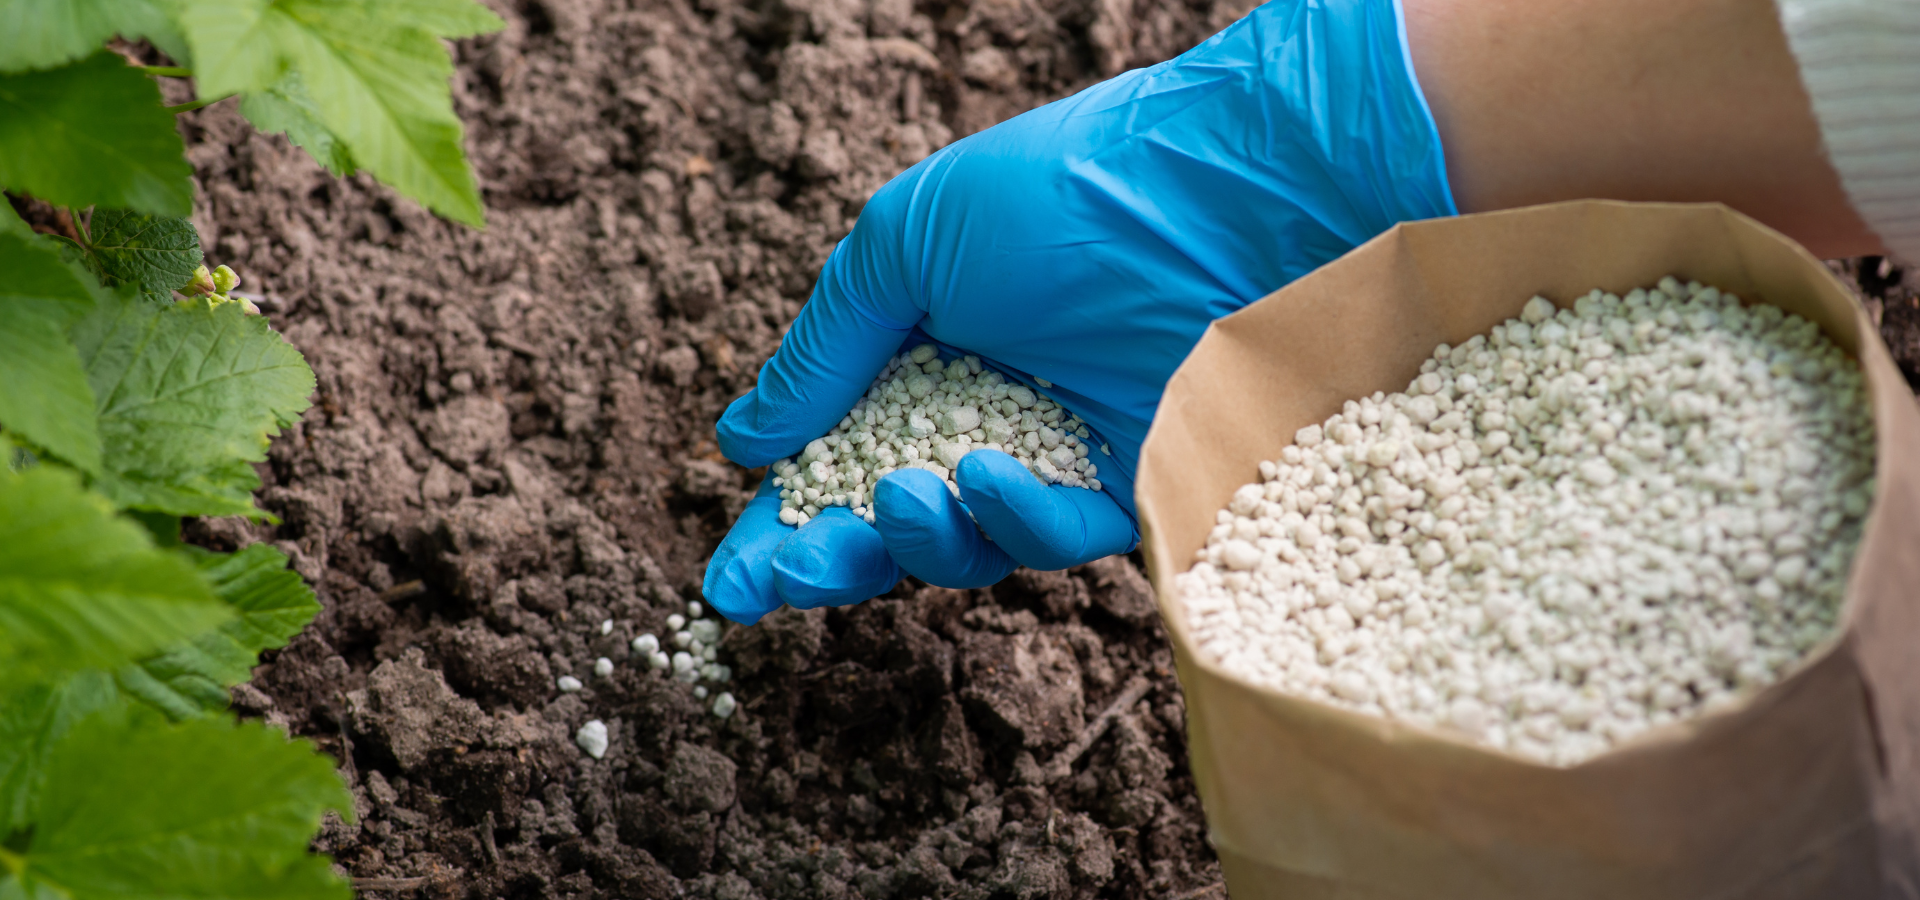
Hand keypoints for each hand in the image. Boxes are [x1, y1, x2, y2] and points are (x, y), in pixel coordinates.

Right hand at [704, 0, 1455, 623]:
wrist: (1216, 192)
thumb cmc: (1058, 194)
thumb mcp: (904, 243)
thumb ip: (825, 349)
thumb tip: (744, 442)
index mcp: (922, 350)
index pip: (835, 452)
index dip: (783, 522)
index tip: (731, 578)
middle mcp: (986, 409)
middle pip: (891, 520)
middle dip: (830, 559)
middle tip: (782, 575)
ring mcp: (1060, 451)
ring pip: (967, 549)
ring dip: (918, 539)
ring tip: (906, 495)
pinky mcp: (1132, 484)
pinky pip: (1058, 539)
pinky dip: (1015, 520)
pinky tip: (988, 477)